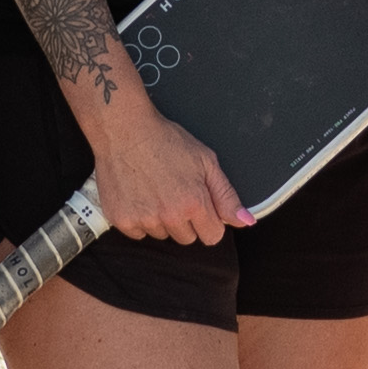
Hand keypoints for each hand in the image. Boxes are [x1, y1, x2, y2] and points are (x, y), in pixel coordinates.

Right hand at [87, 91, 242, 247]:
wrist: (124, 130)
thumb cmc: (165, 140)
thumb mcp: (206, 162)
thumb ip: (227, 196)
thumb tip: (246, 221)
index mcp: (193, 203)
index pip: (213, 236)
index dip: (210, 220)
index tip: (200, 204)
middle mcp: (169, 216)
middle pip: (187, 238)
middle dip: (186, 220)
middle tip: (175, 192)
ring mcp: (144, 219)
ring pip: (162, 235)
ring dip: (162, 220)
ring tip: (155, 189)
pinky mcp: (121, 220)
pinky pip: (138, 234)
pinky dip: (140, 219)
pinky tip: (139, 195)